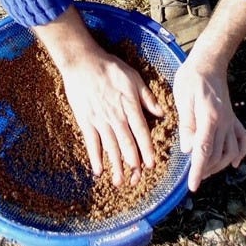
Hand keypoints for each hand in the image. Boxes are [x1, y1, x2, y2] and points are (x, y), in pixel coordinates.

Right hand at [56, 47, 163, 185]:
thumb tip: (162, 113)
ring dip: (115, 166)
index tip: (151, 165)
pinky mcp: (86, 121)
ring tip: (120, 182)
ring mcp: (100, 120)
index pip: (141, 132)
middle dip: (133, 164)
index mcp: (130, 106)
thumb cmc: (110, 68)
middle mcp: (116, 117)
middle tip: (137, 180)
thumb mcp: (134, 78)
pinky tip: (98, 171)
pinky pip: (91, 143)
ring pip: (110, 147)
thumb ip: (147, 97)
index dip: (146, 150)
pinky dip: (95, 158)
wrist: (83, 63)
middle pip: (126, 144)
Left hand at [173, 50, 245, 190]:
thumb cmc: (191, 77)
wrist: (209, 62)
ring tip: (205, 170)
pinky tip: (233, 162)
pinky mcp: (233, 117)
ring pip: (230, 151)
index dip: (198, 171)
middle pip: (218, 155)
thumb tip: (188, 149)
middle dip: (206, 170)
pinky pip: (242, 138)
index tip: (192, 187)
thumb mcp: (182, 98)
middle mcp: (224, 121)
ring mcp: (231, 120)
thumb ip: (187, 124)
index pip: (204, 151)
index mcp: (210, 117)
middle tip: (192, 177)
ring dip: (218, 165)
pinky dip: (240, 152)